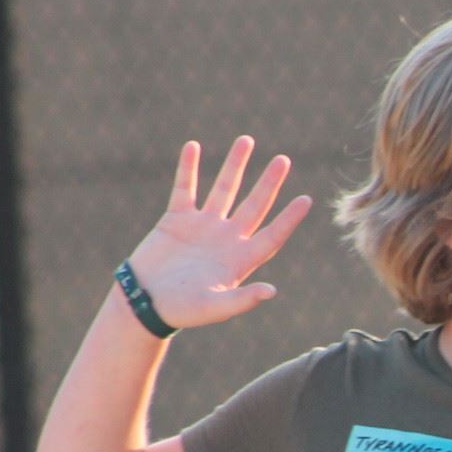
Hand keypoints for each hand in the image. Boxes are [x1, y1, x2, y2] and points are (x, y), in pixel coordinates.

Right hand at [123, 137, 310, 328]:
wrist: (144, 302)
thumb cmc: (181, 311)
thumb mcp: (214, 308)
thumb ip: (242, 299)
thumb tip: (271, 291)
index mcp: (240, 259)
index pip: (272, 234)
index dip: (290, 218)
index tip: (307, 199)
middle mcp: (227, 238)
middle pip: (254, 205)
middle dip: (269, 183)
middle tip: (284, 159)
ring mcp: (203, 226)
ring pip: (224, 189)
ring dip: (234, 166)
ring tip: (246, 141)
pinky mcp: (176, 219)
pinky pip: (185, 188)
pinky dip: (188, 168)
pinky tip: (193, 146)